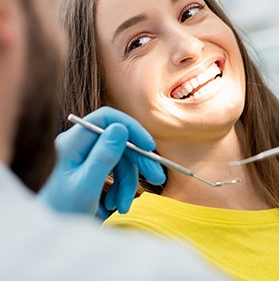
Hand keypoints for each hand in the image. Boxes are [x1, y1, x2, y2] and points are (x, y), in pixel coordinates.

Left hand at [38, 107, 165, 216]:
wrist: (49, 231)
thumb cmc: (60, 212)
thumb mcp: (85, 186)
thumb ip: (103, 156)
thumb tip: (121, 128)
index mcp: (73, 142)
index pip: (106, 118)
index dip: (131, 128)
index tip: (149, 146)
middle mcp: (80, 145)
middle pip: (118, 140)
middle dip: (138, 161)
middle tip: (158, 178)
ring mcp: (85, 156)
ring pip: (120, 159)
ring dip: (128, 183)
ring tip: (122, 207)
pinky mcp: (91, 169)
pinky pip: (115, 171)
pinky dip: (120, 188)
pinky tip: (114, 206)